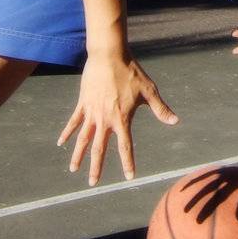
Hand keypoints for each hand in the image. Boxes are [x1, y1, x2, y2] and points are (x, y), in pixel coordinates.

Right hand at [57, 50, 178, 184]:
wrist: (108, 56)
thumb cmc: (131, 72)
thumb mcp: (149, 91)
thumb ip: (160, 109)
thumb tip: (175, 121)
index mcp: (122, 119)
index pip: (126, 147)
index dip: (128, 163)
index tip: (129, 176)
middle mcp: (105, 119)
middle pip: (99, 148)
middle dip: (96, 167)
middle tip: (93, 183)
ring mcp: (92, 112)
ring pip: (83, 139)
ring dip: (78, 155)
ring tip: (73, 169)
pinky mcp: (83, 103)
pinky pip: (74, 121)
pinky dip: (68, 132)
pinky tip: (61, 143)